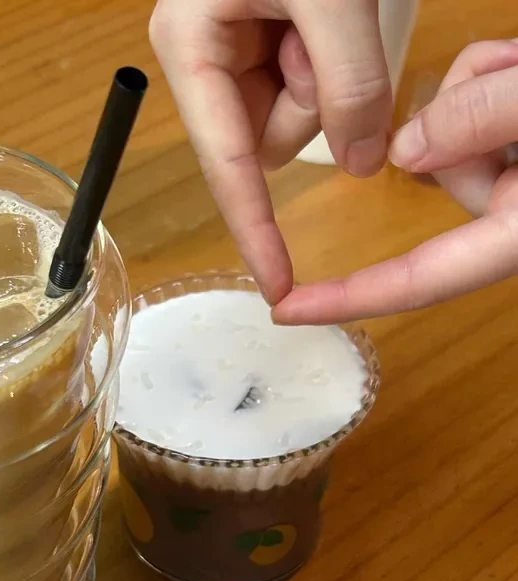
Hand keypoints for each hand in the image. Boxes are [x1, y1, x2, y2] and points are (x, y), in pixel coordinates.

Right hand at [149, 0, 391, 303]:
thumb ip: (349, 84)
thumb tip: (361, 165)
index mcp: (191, 47)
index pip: (226, 167)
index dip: (255, 230)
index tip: (276, 286)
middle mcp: (202, 58)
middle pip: (264, 140)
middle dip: (309, 104)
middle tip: (321, 31)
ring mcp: (230, 52)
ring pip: (289, 115)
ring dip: (323, 78)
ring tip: (320, 12)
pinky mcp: (259, 43)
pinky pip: (302, 84)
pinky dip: (327, 63)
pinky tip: (321, 15)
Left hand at [273, 39, 517, 323]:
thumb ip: (486, 119)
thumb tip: (404, 154)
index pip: (418, 278)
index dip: (349, 298)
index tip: (285, 308)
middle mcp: (517, 212)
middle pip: (442, 172)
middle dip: (469, 114)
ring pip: (460, 130)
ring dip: (490, 84)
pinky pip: (485, 105)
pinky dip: (503, 73)